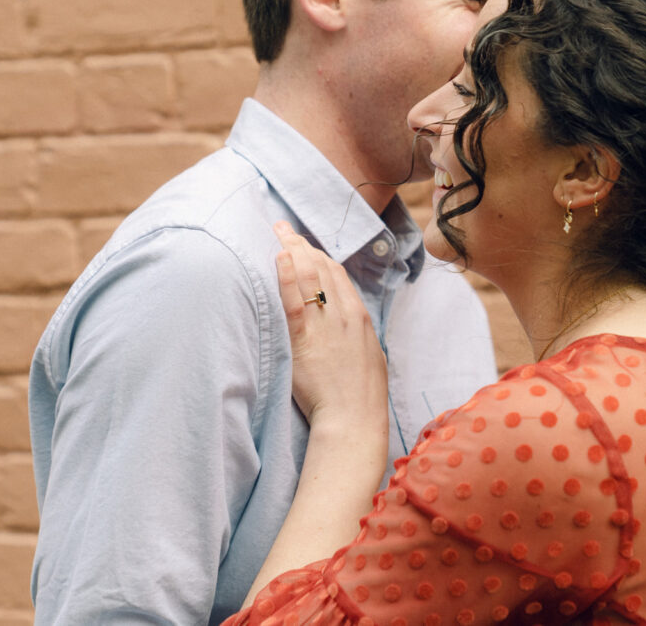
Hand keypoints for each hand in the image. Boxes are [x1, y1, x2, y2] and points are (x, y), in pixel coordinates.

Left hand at [274, 222, 388, 437]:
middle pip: (322, 268)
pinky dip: (288, 277)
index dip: (317, 254)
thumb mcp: (368, 356)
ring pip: (311, 277)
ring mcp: (327, 326)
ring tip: (277, 231)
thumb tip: (347, 325)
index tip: (302, 243)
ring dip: (292, 249)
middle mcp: (344, 315)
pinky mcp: (307, 342)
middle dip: (301, 244)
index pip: (337, 274)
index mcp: (359, 317)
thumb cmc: (361, 396)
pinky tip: (279, 258)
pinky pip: (296, 304)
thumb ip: (357, 335)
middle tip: (282, 227)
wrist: (355, 418)